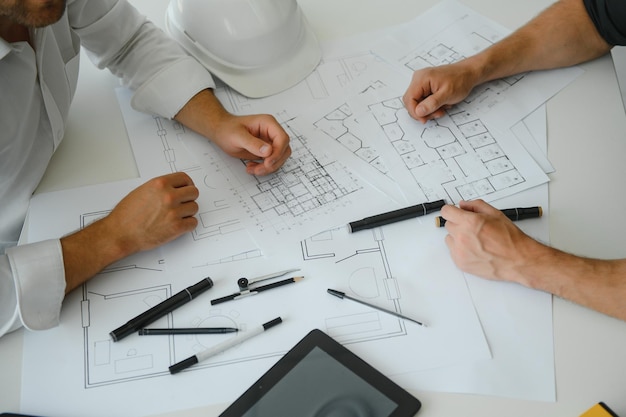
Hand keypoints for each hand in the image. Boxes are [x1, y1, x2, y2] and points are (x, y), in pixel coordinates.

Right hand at [102, 172, 198, 253]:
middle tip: (183, 203)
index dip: (187, 184)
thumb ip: (160, 188)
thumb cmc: (126, 215)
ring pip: (194, 208)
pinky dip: (188, 224)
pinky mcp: (177, 227)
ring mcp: (174, 212)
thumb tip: (174, 188)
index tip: (186, 188)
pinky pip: (193, 223)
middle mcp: (169, 196)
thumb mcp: (142, 191)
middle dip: (188, 198)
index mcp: (160, 184)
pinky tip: (179, 224)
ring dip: (188, 212)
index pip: (185, 178)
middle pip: (194, 192)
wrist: (121, 233)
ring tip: (176, 215)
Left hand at [174, 89, 290, 175]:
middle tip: (259, 169)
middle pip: (284, 150)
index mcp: (268, 123)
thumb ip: (252, 143)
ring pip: (279, 158)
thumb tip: (268, 150)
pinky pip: (271, 162)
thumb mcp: (237, 136)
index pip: (282, 138)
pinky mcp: (266, 151)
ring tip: (252, 168)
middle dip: (273, 162)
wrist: (221, 131)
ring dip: (268, 167)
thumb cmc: (228, 129)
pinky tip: (251, 167)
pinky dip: (263, 168)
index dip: (278, 152)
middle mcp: (272, 132)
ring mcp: (270, 142)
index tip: (267, 162)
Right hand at [402, 62, 478, 122]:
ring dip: (428, 109)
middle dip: (422, 111)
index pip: (409, 99)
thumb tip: (418, 112)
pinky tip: (440, 104)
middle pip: (411, 101)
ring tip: (441, 108)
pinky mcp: (425, 86)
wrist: (468, 73)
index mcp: (421, 78)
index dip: (414, 112)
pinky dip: (430, 105)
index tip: (424, 119)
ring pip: (417, 102)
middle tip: (436, 114)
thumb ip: (432, 103)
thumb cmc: (460, 80)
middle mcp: (418, 79)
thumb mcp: (447, 94)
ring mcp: (421, 82)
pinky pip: (422, 100)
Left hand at [439, 199, 533, 281]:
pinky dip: (460, 250)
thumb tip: (463, 204)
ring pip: (449, 238)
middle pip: (448, 224)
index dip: (452, 211)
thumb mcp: (495, 214)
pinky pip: (452, 251)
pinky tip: (475, 250)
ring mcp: (460, 251)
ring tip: (475, 241)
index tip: (455, 213)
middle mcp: (462, 237)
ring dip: (458, 237)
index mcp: (469, 222)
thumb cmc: (510, 239)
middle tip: (473, 229)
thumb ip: (476, 206)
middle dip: (458, 224)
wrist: (518, 260)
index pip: (446, 211)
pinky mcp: (460, 263)